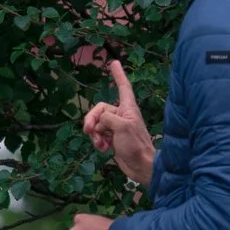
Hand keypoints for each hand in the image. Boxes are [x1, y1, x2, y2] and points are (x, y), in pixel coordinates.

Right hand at [79, 59, 154, 187]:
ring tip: (99, 144)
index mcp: (128, 108)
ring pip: (97, 123)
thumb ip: (108, 118)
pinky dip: (97, 141)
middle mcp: (122, 115)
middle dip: (91, 120)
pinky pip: (98, 135)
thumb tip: (99, 121)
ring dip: (94, 134)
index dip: (118, 75)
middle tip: (89, 131)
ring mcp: (116, 128)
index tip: (114, 62)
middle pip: (100, 109)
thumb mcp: (122, 127)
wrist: (141, 167)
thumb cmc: (136, 144)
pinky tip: (102, 149)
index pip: (123, 87)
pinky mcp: (112, 139)